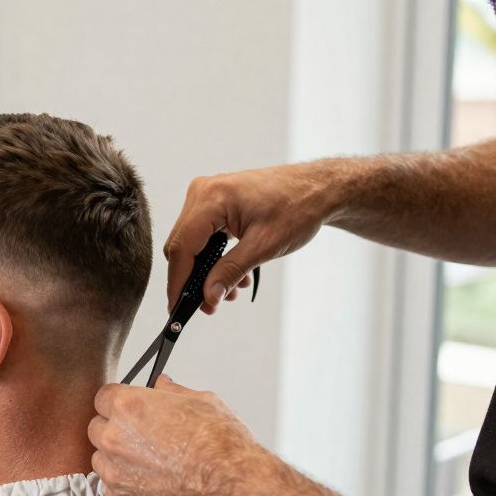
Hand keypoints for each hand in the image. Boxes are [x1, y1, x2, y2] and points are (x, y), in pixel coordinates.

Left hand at [88, 374, 278, 495]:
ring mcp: (115, 473)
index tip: (128, 410)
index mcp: (128, 407)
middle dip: (115, 429)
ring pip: (101, 460)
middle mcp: (114, 439)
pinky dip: (126, 485)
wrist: (233, 490)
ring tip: (150, 463)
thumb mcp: (202, 401)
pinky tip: (151, 482)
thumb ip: (172, 391)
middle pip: (97, 428)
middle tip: (142, 437)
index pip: (103, 397)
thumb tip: (162, 384)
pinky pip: (111, 488)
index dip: (119, 403)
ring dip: (118, 459)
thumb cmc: (222, 446)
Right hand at [166, 162, 338, 313]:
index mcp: (212, 198)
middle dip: (193, 278)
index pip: (182, 246)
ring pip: (191, 242)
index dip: (178, 281)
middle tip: (209, 305)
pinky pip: (202, 234)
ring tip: (230, 290)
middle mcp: (202, 192)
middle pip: (181, 245)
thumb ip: (230, 272)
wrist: (318, 188)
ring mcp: (207, 195)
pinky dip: (213, 257)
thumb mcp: (264, 246)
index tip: (177, 307)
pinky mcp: (214, 201)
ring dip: (205, 270)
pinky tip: (233, 272)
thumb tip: (208, 298)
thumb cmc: (298, 208)